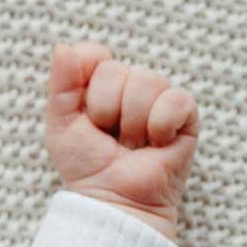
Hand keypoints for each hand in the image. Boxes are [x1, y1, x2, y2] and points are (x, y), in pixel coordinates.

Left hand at [43, 42, 199, 246]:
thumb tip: (63, 46)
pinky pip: (174, 100)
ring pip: (145, 81)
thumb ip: (60, 84)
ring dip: (132, 124)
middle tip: (111, 139)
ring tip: (133, 145)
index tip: (85, 116)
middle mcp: (131, 87)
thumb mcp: (61, 125)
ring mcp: (159, 98)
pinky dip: (160, 126)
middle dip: (106, 112)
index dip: (86, 84)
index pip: (94, 55)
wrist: (114, 200)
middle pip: (116, 71)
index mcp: (101, 85)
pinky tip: (157, 145)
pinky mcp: (186, 115)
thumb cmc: (87, 168)